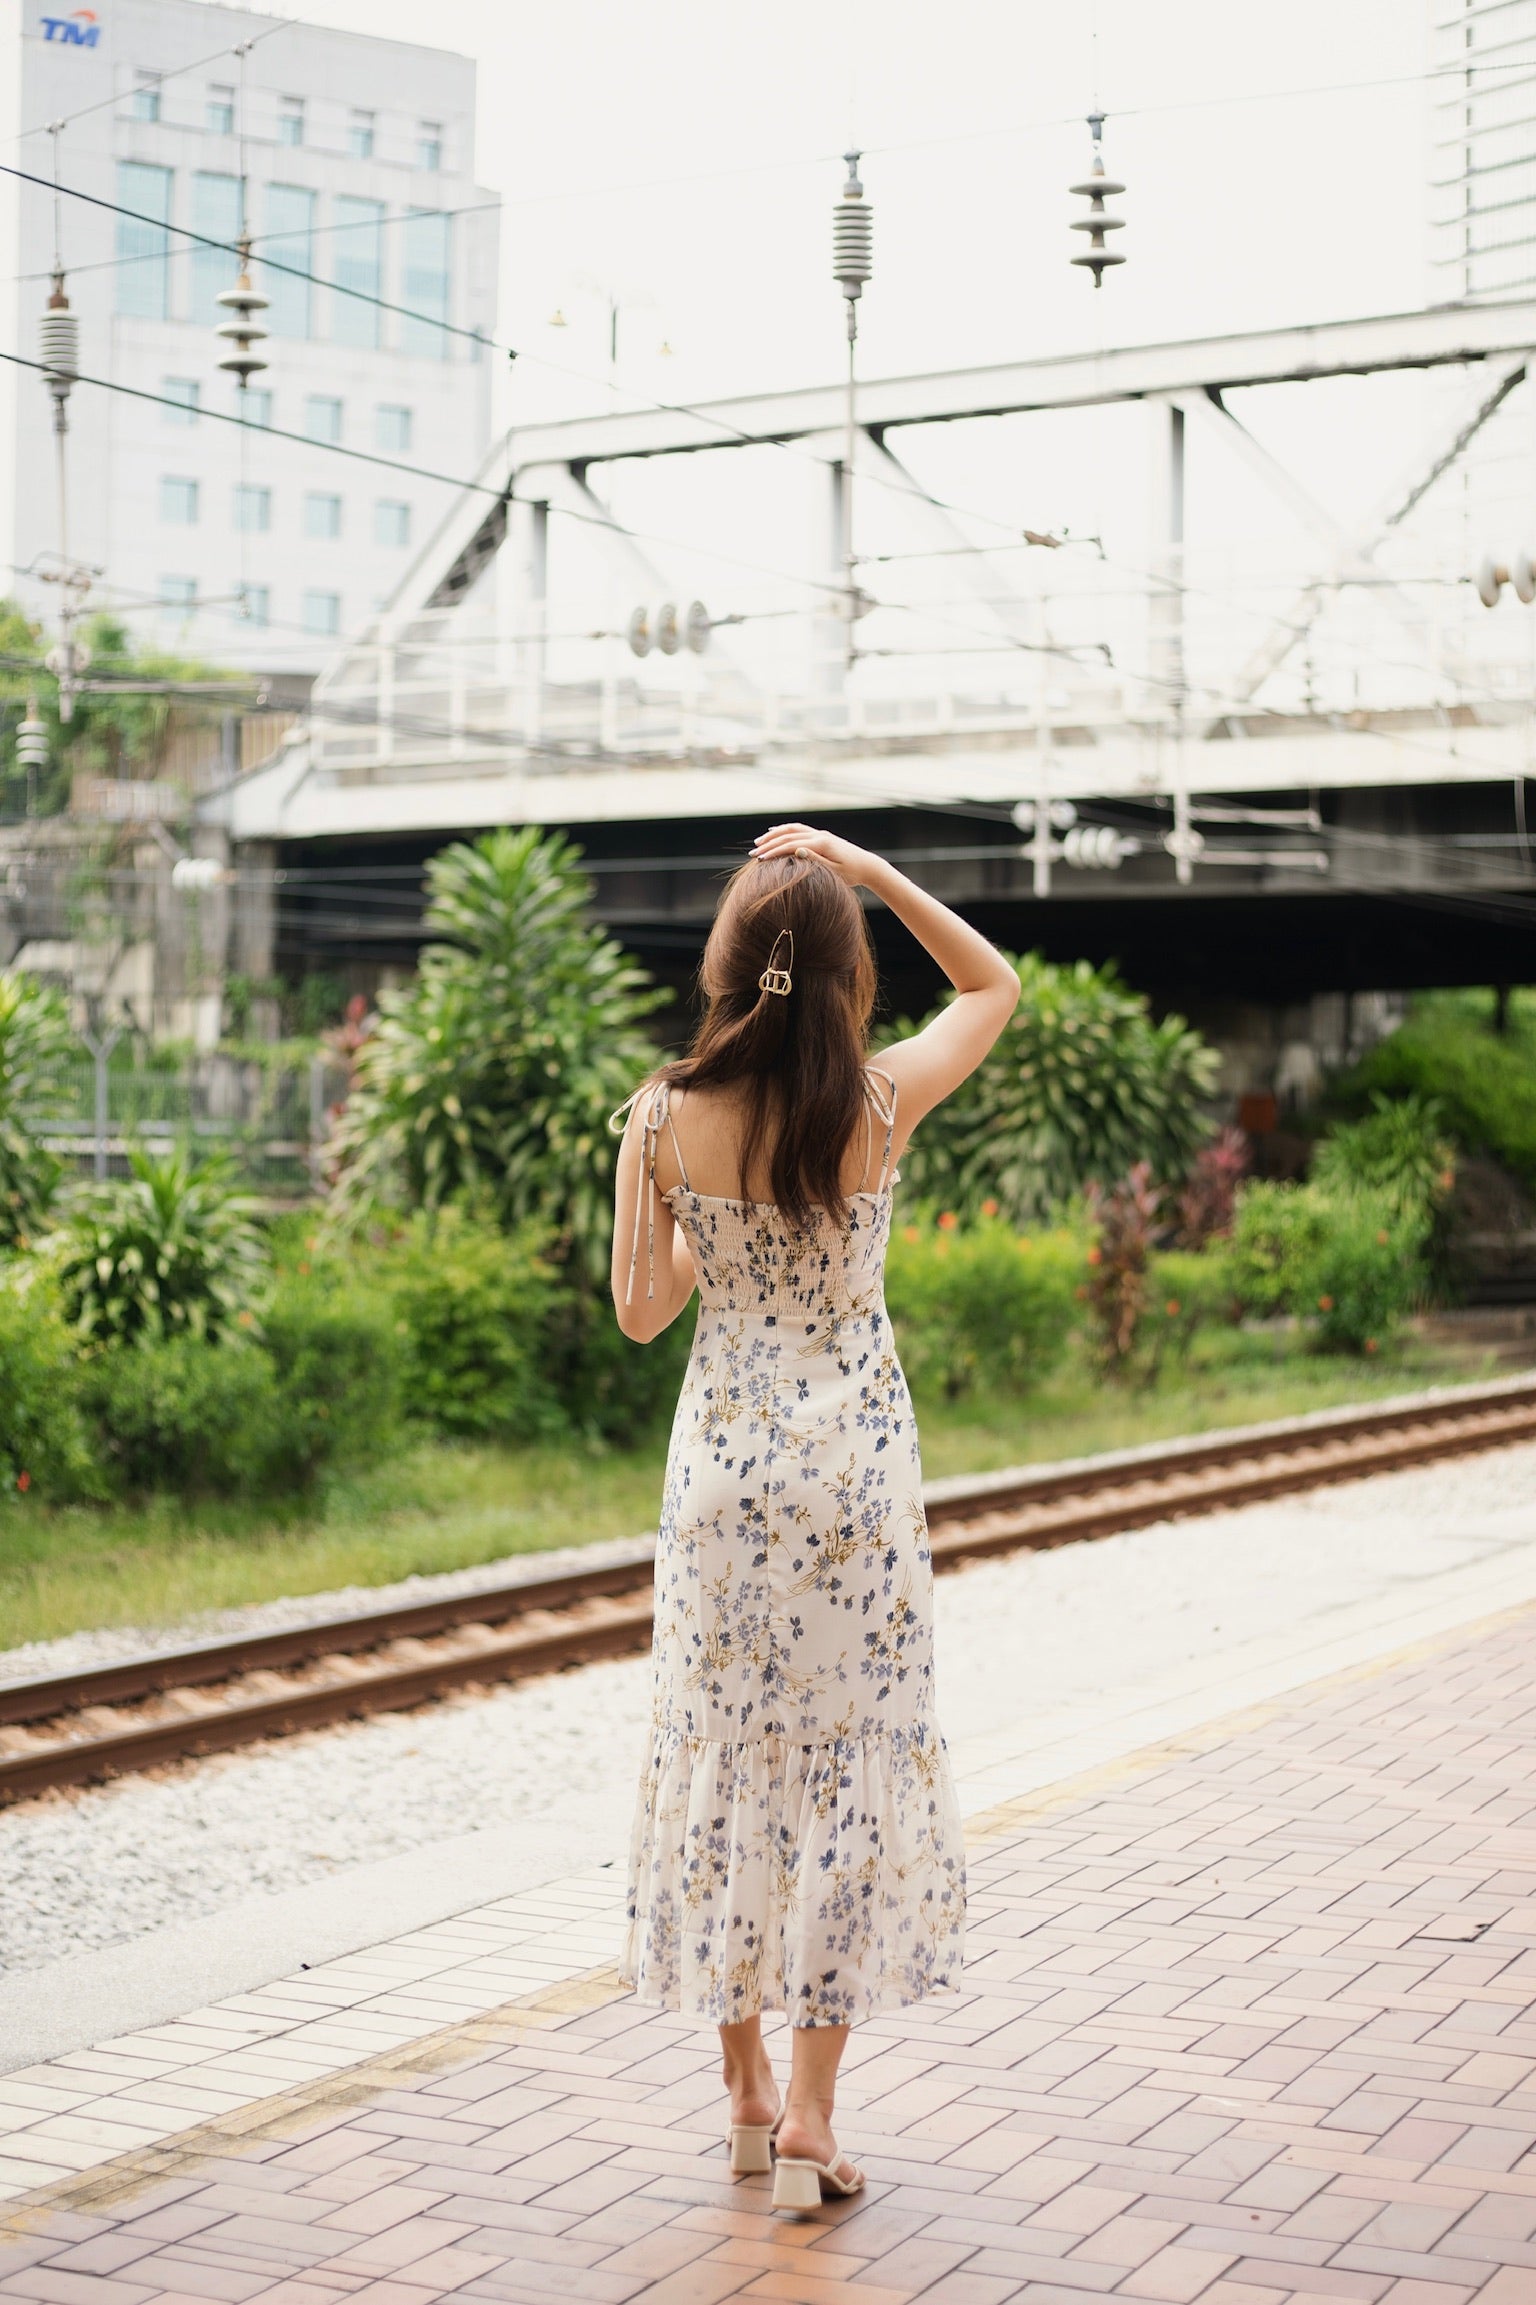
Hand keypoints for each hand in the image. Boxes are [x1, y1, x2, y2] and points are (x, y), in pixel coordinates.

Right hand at [751, 823, 875, 887]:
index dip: (774, 852)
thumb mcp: (833, 871)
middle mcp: (820, 835)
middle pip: (788, 835)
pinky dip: (785, 830)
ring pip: (792, 829)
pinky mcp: (821, 836)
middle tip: (753, 853)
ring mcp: (820, 834)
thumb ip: (815, 860)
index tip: (759, 859)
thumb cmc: (851, 873)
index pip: (791, 845)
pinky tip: (775, 832)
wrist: (867, 866)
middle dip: (769, 844)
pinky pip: (799, 829)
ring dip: (774, 834)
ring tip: (759, 842)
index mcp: (821, 844)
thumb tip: (796, 850)